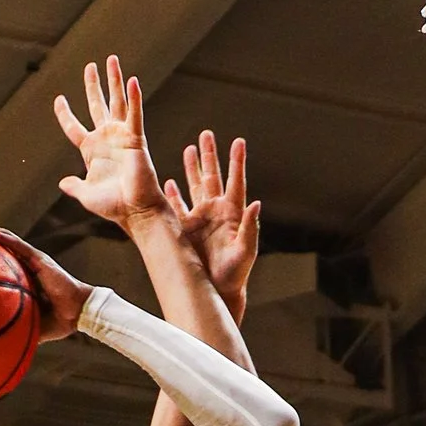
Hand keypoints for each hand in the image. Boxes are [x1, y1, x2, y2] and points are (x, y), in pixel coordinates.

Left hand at [0, 225, 87, 341]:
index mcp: (24, 274)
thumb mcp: (29, 324)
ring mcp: (33, 258)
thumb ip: (14, 328)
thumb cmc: (58, 321)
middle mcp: (26, 262)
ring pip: (4, 238)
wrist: (78, 314)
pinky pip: (16, 244)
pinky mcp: (39, 258)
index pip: (0, 257)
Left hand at [51, 53, 161, 233]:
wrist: (135, 211)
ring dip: (114, 81)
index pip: (74, 127)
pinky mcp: (136, 139)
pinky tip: (132, 81)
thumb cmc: (114, 206)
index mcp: (91, 151)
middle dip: (94, 85)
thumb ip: (74, 186)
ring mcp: (121, 136)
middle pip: (97, 105)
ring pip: (117, 102)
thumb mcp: (86, 195)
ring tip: (112, 60)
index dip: (65, 113)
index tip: (59, 99)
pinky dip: (134, 98)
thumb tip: (63, 183)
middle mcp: (106, 139)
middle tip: (91, 66)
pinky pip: (134, 115)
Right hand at [162, 129, 260, 324]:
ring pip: (194, 186)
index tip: (238, 141)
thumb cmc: (236, 273)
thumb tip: (257, 203)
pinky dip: (173, 194)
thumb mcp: (246, 250)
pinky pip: (177, 207)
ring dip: (191, 168)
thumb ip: (250, 227)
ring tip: (190, 148)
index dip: (236, 162)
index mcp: (232, 213)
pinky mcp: (185, 229)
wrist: (217, 291)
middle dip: (210, 155)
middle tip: (206, 134)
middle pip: (212, 176)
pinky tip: (169, 181)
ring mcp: (200, 218)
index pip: (235, 181)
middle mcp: (215, 211)